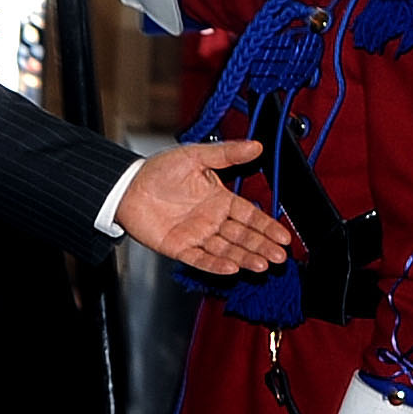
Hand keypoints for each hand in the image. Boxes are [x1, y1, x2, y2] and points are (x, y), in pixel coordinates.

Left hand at [113, 141, 294, 277]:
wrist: (127, 185)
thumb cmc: (158, 170)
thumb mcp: (195, 156)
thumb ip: (227, 154)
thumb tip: (256, 145)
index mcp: (220, 199)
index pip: (251, 216)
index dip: (268, 227)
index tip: (285, 237)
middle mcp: (211, 220)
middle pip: (243, 236)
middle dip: (263, 247)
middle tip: (280, 257)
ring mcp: (196, 235)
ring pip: (226, 249)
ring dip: (245, 257)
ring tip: (263, 265)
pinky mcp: (179, 247)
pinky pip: (201, 258)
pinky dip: (216, 264)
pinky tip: (232, 268)